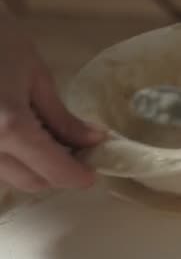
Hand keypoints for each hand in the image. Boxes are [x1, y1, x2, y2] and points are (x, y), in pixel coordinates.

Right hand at [0, 14, 104, 191]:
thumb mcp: (36, 76)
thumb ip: (63, 118)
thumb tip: (93, 141)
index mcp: (9, 127)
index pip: (54, 170)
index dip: (78, 176)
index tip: (94, 172)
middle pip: (31, 181)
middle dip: (59, 172)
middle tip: (80, 152)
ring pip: (9, 176)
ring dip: (34, 168)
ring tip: (52, 141)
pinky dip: (13, 158)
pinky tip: (25, 137)